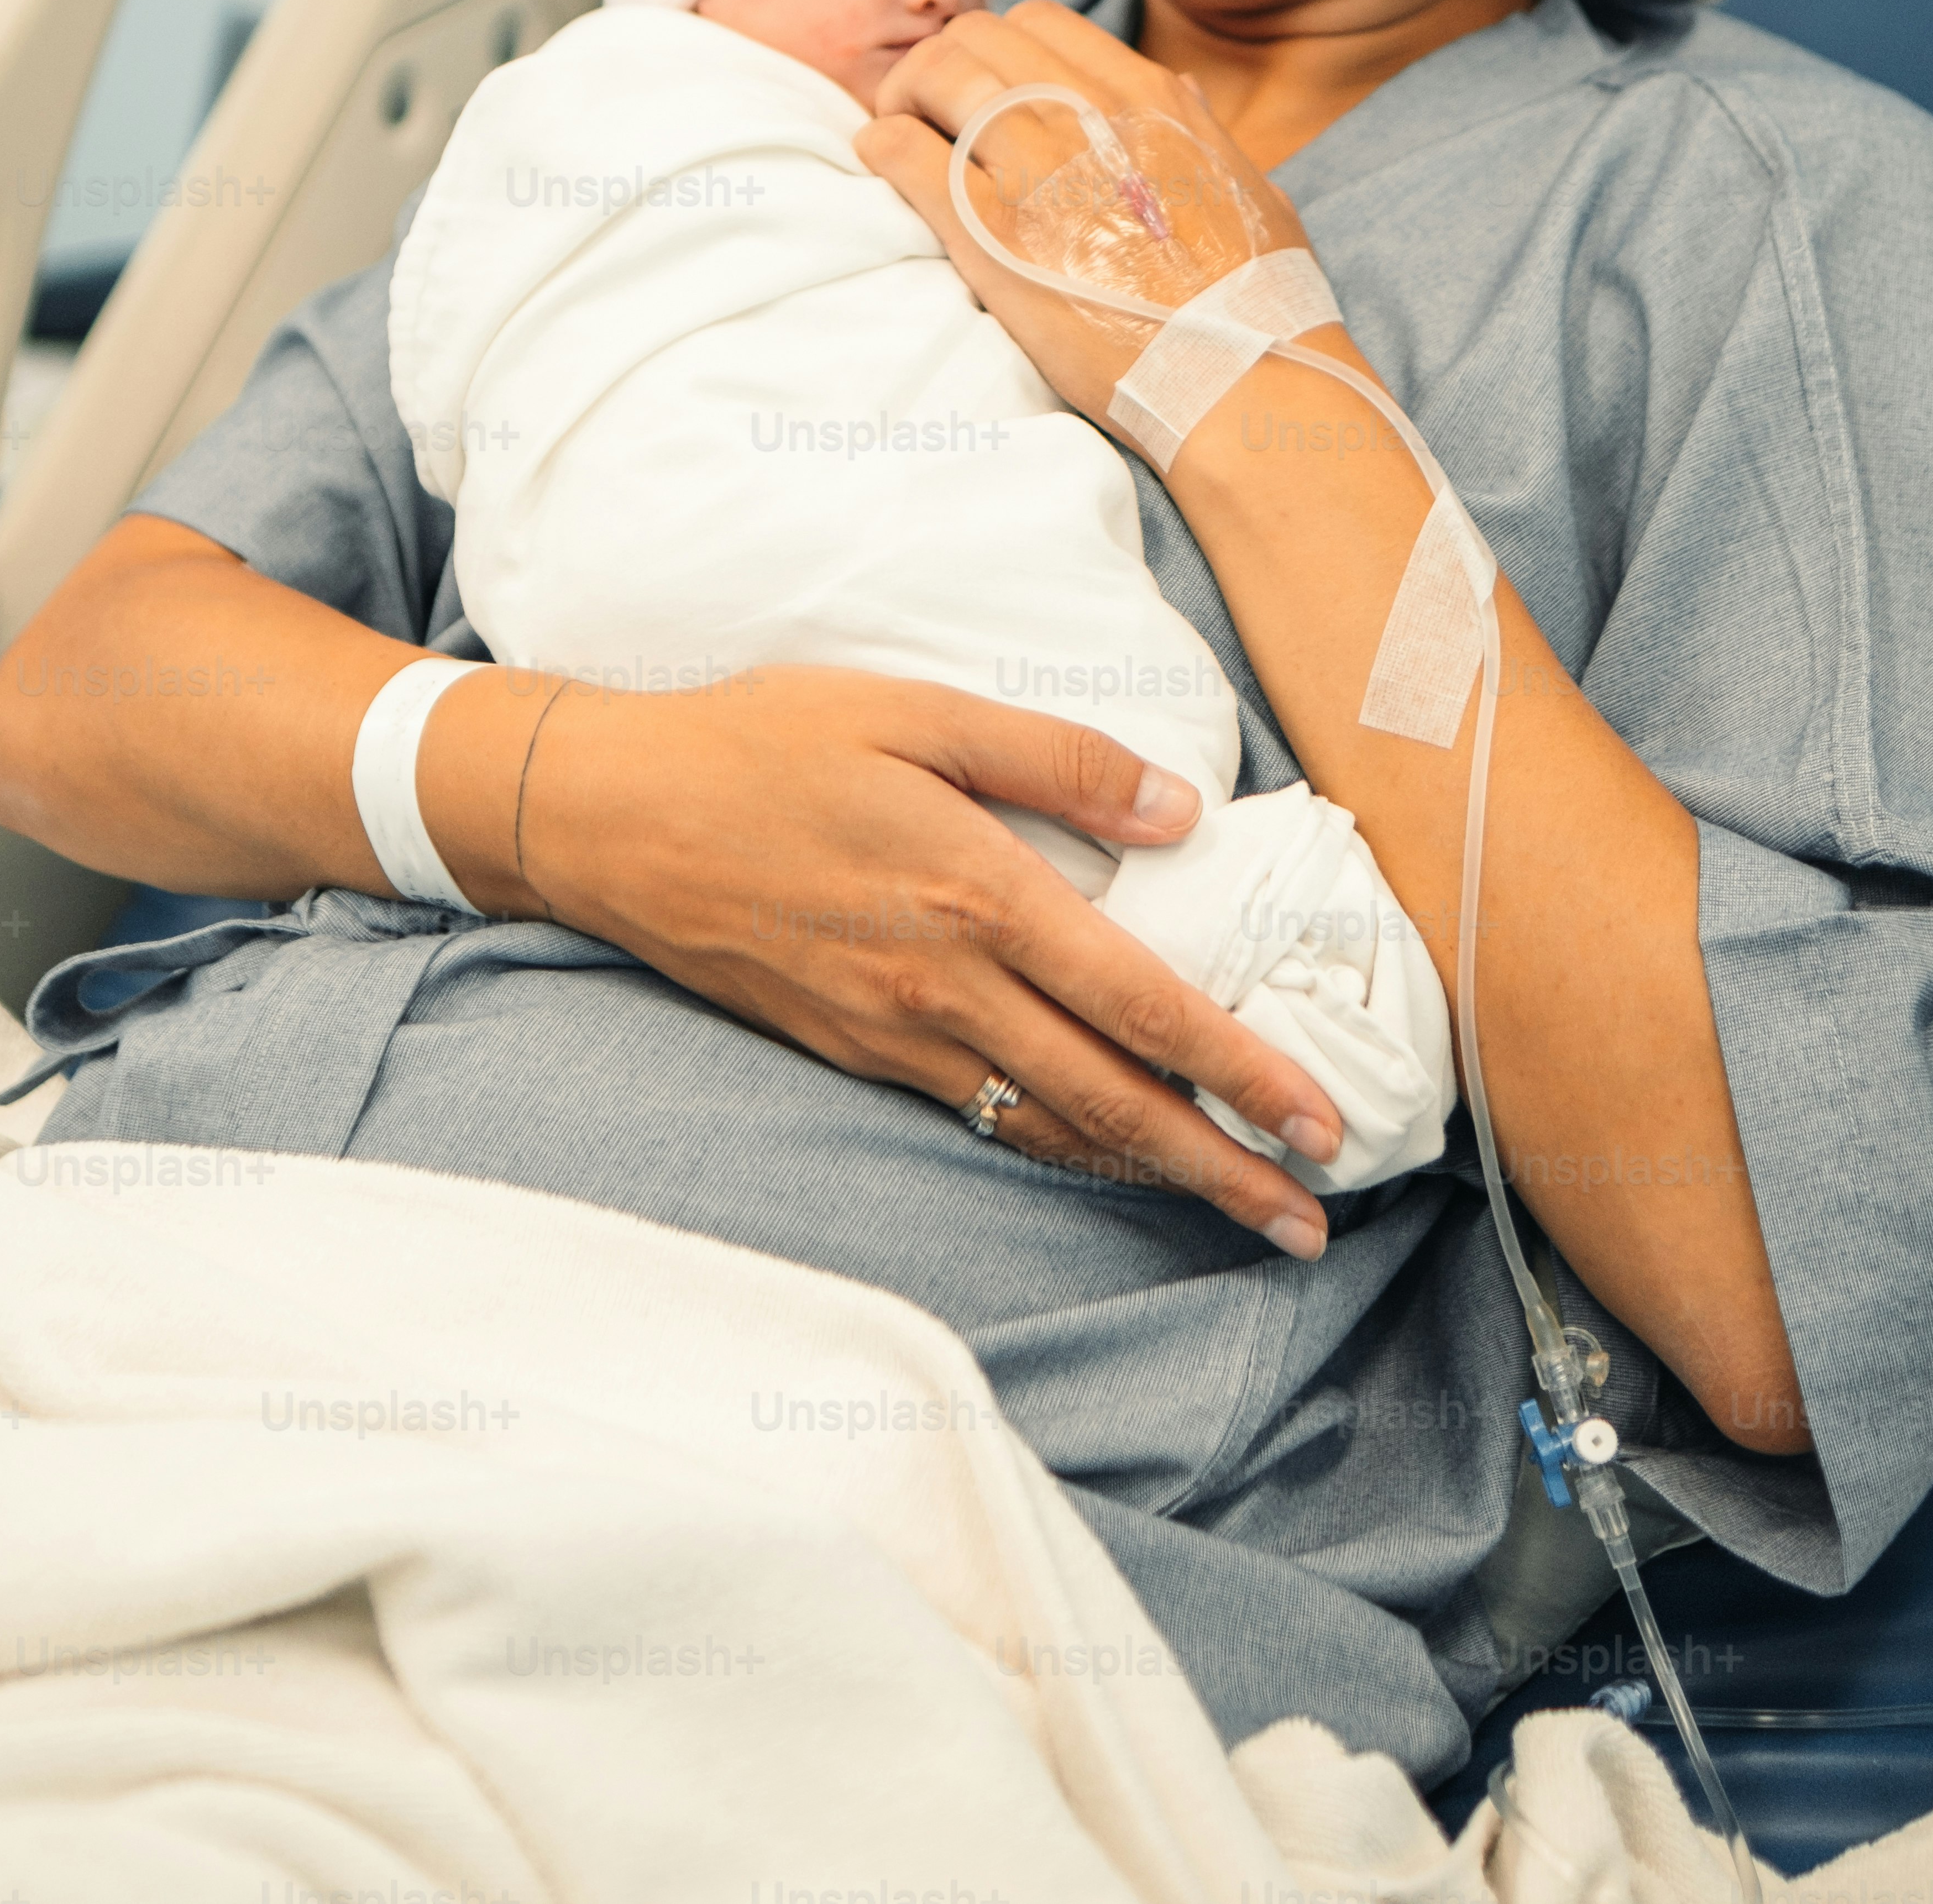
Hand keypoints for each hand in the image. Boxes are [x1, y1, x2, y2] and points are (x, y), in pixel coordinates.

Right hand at [503, 662, 1344, 1254]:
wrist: (614, 815)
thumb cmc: (766, 742)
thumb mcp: (915, 709)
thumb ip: (1056, 759)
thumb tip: (1179, 811)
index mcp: (976, 892)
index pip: (1141, 1003)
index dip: (1240, 1070)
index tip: (1318, 1122)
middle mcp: (943, 985)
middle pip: (1112, 1101)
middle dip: (1222, 1168)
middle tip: (1312, 1223)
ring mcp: (894, 1033)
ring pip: (1050, 1126)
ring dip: (1153, 1174)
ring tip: (1236, 1207)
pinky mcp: (853, 1052)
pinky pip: (981, 1115)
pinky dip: (1059, 1146)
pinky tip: (1106, 1152)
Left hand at [857, 0, 1321, 432]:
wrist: (1237, 373)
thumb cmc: (1253, 292)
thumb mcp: (1244, 182)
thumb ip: (1197, 127)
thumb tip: (1174, 88)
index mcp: (1146, 97)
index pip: (1040, 22)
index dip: (999, 45)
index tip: (988, 83)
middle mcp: (1085, 115)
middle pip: (976, 37)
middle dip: (942, 61)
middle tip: (930, 109)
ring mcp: (1035, 171)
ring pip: (934, 76)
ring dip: (904, 96)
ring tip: (899, 131)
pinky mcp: (989, 235)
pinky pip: (905, 151)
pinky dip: (882, 144)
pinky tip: (882, 159)